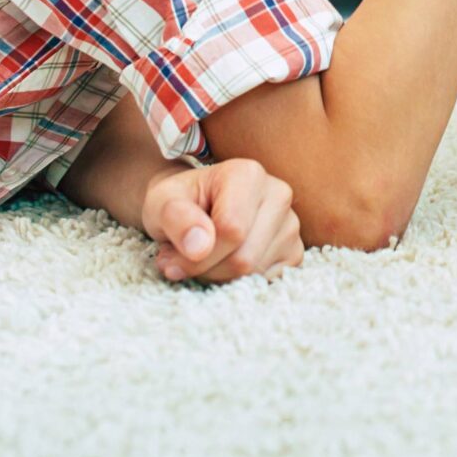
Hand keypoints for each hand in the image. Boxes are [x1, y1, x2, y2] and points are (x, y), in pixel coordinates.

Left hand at [140, 157, 303, 284]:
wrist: (193, 204)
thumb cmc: (177, 202)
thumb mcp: (161, 203)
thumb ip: (176, 219)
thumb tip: (199, 246)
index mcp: (248, 174)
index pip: (231, 231)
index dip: (197, 256)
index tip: (170, 258)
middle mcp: (278, 194)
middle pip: (244, 258)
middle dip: (206, 269)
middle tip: (182, 260)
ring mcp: (291, 224)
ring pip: (254, 274)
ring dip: (219, 277)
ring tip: (202, 257)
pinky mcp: (294, 251)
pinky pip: (265, 282)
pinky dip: (238, 282)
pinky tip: (224, 262)